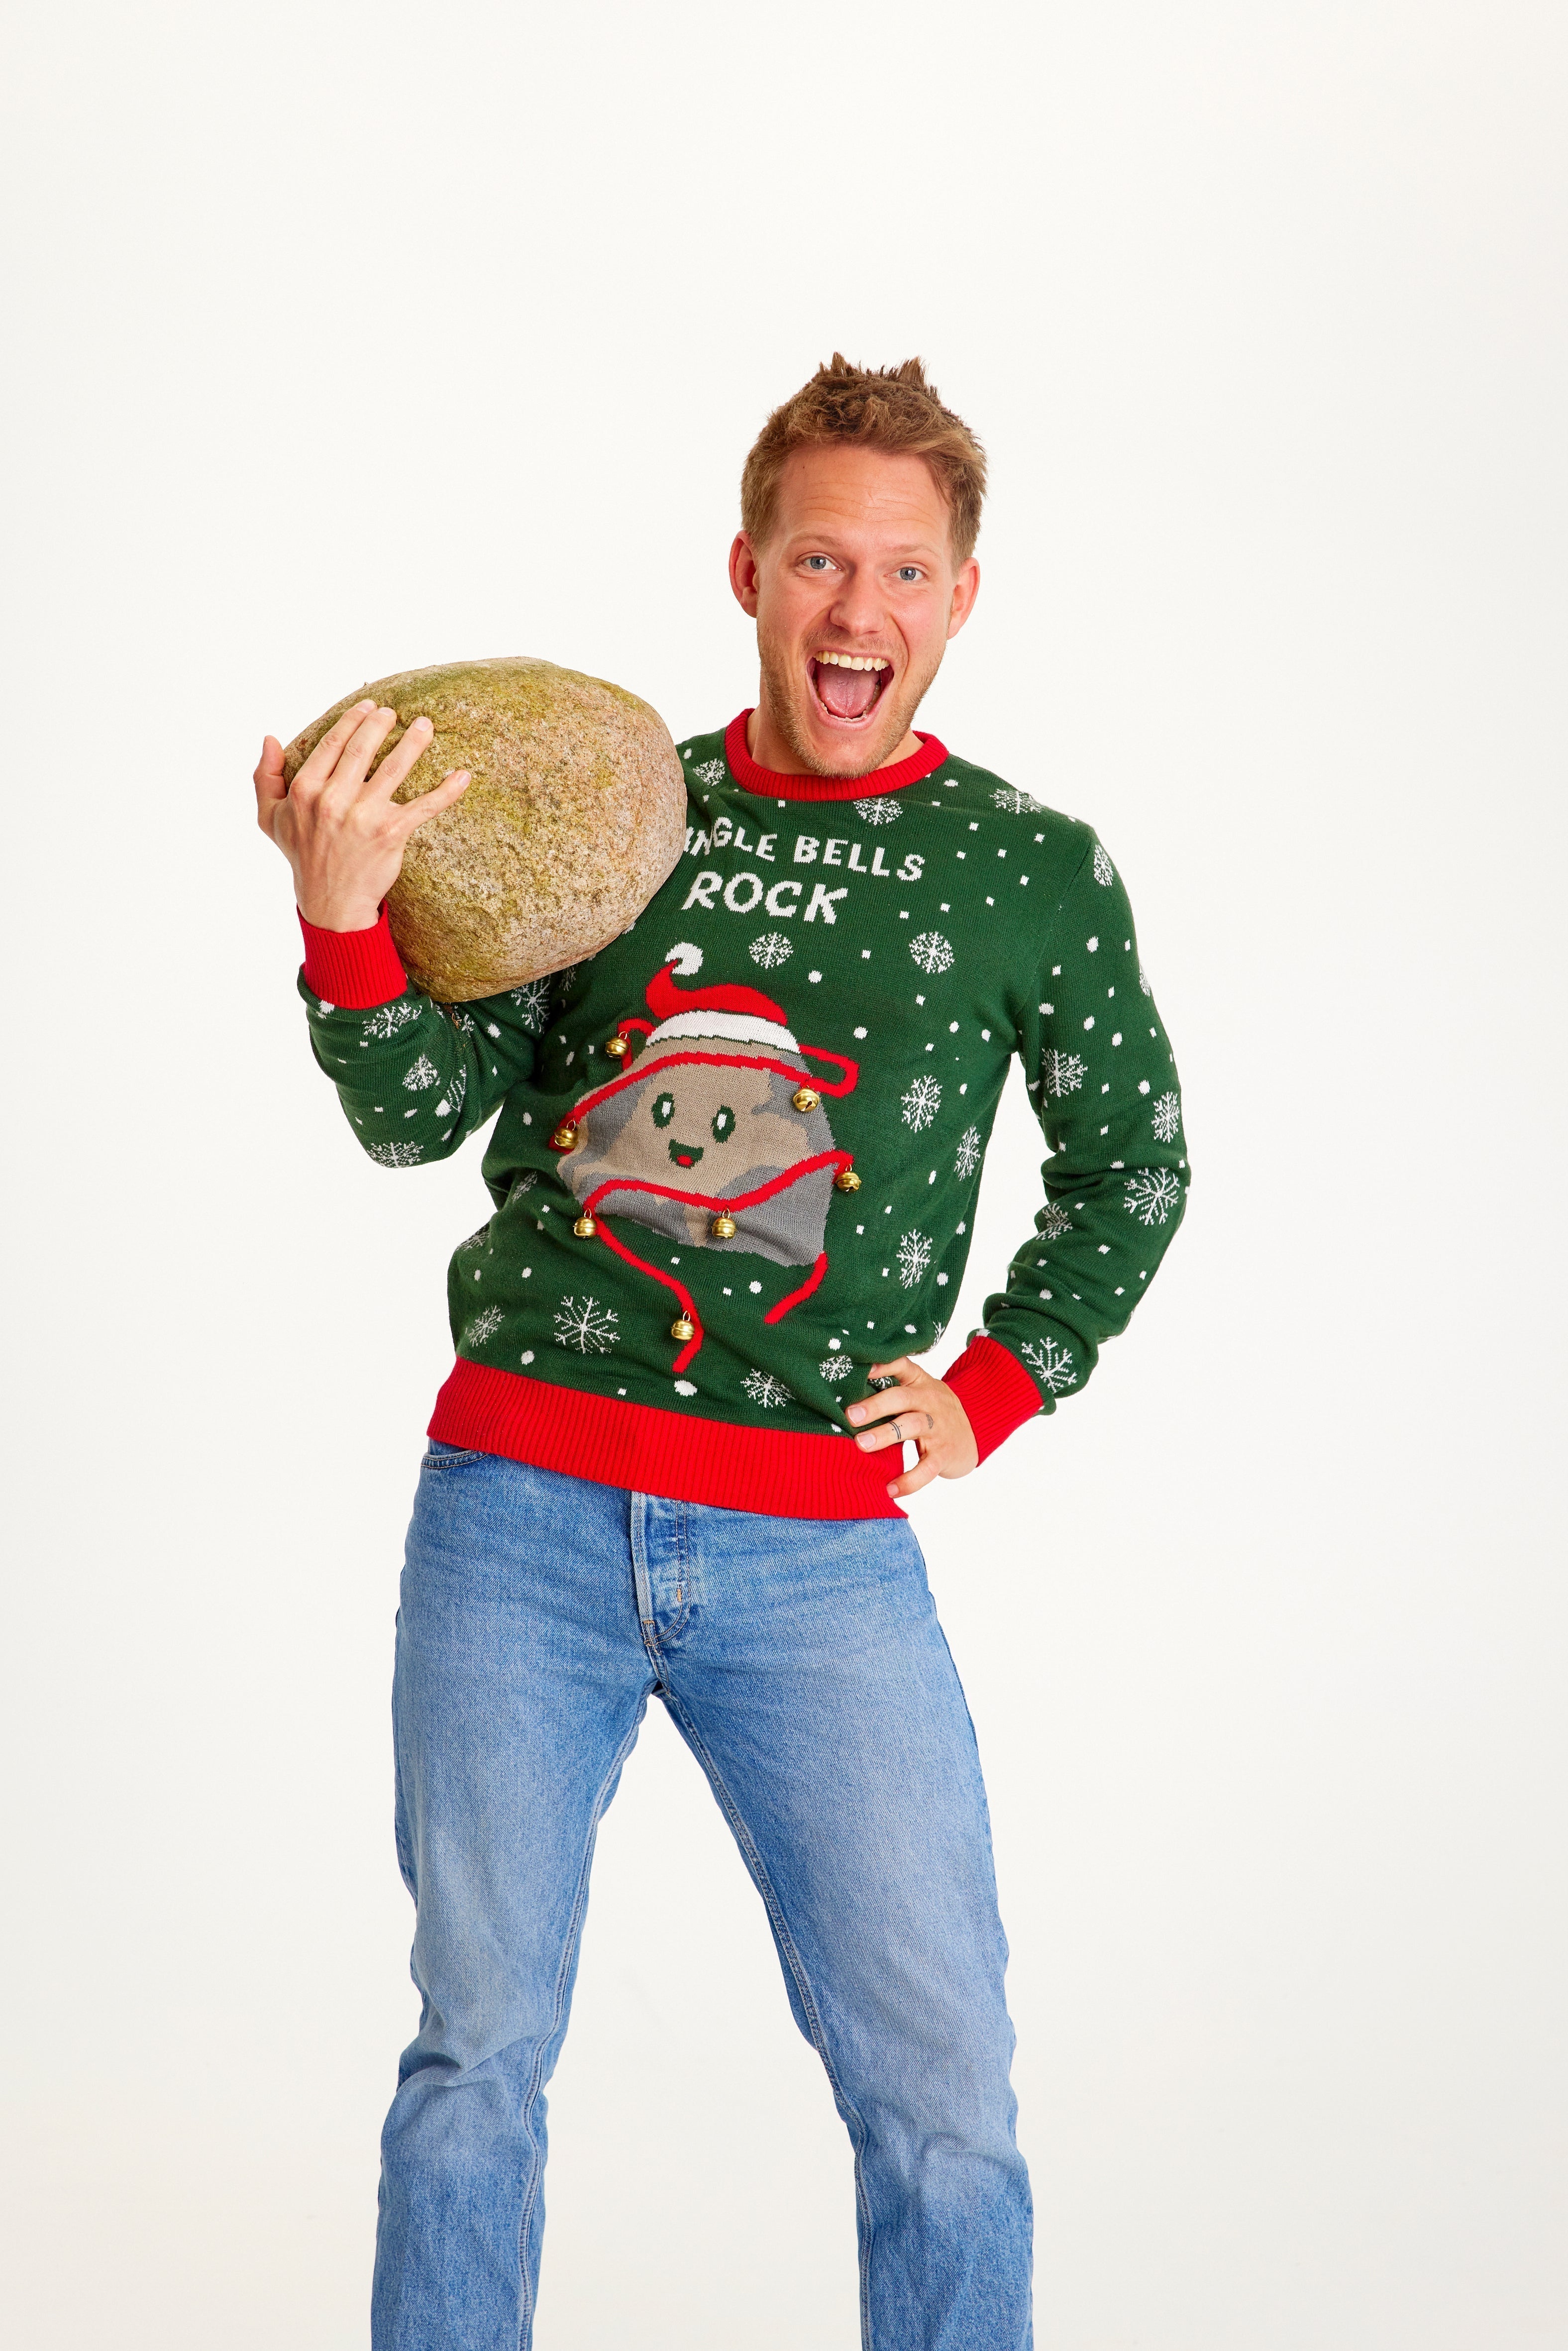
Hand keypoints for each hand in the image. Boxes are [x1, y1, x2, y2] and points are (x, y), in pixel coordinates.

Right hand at [254, 700, 469, 931]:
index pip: (333, 743)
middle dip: (382, 724)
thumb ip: (266, 777)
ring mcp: (363, 816)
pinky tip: (463, 776)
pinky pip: (424, 806)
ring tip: (426, 726)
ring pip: (395, 768)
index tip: (369, 707)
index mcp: (305, 790)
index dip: (353, 719)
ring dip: (414, 743)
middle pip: (363, 749)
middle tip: (395, 712)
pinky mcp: (391, 834)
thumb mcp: (271, 819)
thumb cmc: (303, 856)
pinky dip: (447, 791)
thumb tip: (270, 738)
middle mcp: (333, 800)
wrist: (330, 904)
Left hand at [847, 1355, 978, 1501]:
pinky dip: (908, 1481)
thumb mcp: (920, 1390)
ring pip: (912, 1427)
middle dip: (876, 1406)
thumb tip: (847, 1392)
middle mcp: (930, 1401)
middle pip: (902, 1398)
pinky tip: (889, 1489)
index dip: (884, 1365)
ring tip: (861, 1445)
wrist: (976, 1431)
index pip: (903, 1366)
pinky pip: (926, 1468)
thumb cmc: (935, 1410)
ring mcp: (938, 1428)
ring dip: (885, 1435)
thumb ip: (892, 1387)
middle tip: (851, 1416)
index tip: (864, 1369)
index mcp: (920, 1383)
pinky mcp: (944, 1455)